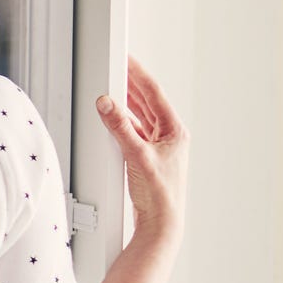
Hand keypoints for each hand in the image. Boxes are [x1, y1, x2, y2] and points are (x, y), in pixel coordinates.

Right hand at [95, 56, 187, 235]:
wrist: (160, 223)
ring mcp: (159, 146)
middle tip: (116, 67)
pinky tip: (112, 119)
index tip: (127, 59)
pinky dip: (122, 121)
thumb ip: (119, 127)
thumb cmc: (160, 195)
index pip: (154, 93)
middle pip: (147, 102)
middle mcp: (169, 136)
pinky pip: (134, 130)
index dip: (138, 74)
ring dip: (126, 102)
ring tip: (112, 87)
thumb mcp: (136, 155)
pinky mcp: (147, 156)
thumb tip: (107, 103)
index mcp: (175, 131)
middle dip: (130, 83)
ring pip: (140, 115)